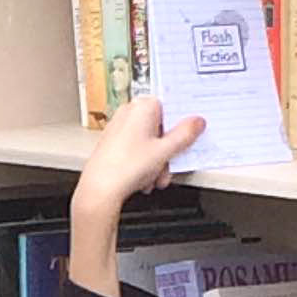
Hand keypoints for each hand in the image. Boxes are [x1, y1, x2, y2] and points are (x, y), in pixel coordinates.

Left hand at [77, 91, 203, 214]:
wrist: (99, 189)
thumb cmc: (126, 167)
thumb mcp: (165, 151)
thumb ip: (185, 134)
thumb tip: (197, 122)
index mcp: (142, 107)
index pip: (171, 107)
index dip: (181, 125)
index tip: (189, 136)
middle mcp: (129, 113)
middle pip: (161, 128)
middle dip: (168, 151)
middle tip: (170, 166)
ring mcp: (119, 128)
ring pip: (150, 142)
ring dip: (157, 162)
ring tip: (155, 178)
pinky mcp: (114, 143)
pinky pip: (137, 149)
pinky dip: (144, 164)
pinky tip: (144, 179)